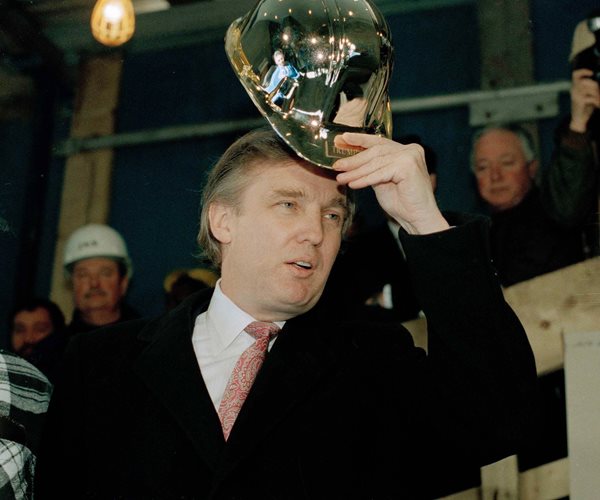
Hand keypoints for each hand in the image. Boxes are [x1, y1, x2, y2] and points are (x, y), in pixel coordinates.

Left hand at [333, 133, 448, 234]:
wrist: (418, 219)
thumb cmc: (402, 202)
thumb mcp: (382, 180)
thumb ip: (372, 169)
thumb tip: (350, 162)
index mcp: (406, 150)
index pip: (379, 142)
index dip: (359, 140)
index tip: (342, 139)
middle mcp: (410, 150)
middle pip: (375, 151)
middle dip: (353, 159)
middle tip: (337, 165)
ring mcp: (410, 156)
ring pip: (375, 162)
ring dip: (355, 171)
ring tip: (341, 178)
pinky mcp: (408, 167)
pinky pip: (379, 173)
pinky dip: (364, 179)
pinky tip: (352, 184)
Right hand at [570, 68, 599, 132]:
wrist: (579, 118)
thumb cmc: (585, 105)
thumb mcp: (588, 94)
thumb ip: (591, 87)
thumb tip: (597, 84)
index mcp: (575, 86)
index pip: (575, 75)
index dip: (583, 71)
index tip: (591, 73)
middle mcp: (574, 90)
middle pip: (587, 81)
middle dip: (595, 86)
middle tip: (597, 93)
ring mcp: (576, 96)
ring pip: (591, 89)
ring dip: (597, 94)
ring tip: (598, 99)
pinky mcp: (579, 102)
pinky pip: (592, 98)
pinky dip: (597, 101)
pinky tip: (598, 105)